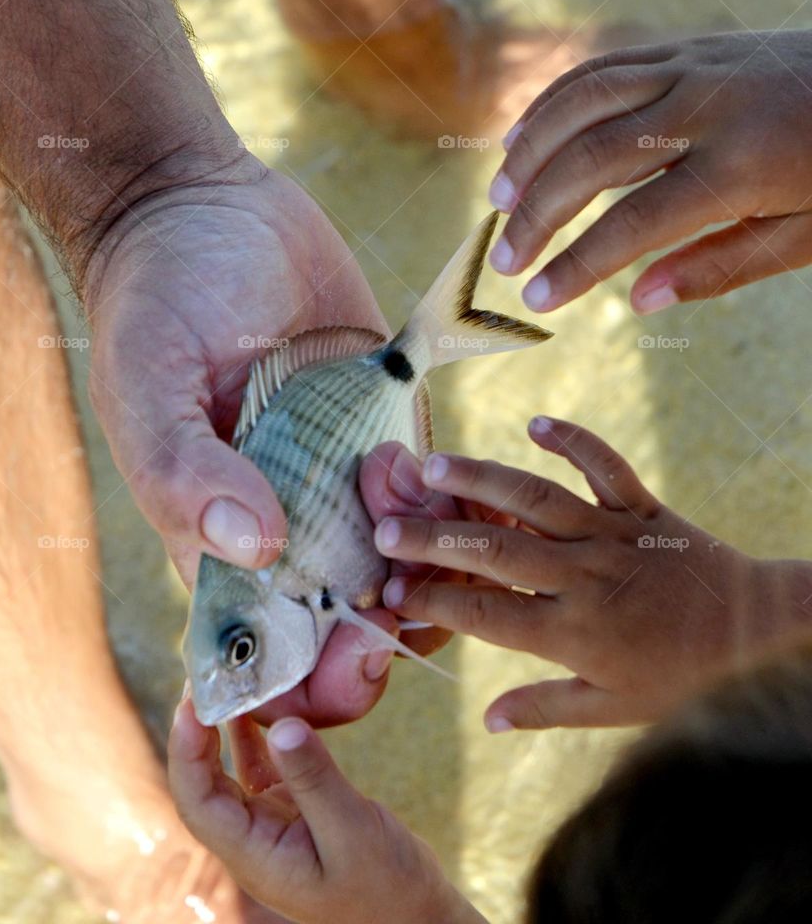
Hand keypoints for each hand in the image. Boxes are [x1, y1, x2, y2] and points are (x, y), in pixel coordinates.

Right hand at [84, 161, 399, 724]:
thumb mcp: (150, 386)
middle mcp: (286, 515)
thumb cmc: (158, 299)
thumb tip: (257, 548)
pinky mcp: (385, 415)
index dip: (314, 677)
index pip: (272, 643)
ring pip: (406, 555)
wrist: (205, 205)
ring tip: (390, 475)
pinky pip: (434, 481)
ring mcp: (339, 467)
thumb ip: (184, 475)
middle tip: (400, 574)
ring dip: (426, 550)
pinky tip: (431, 464)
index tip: (351, 655)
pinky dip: (451, 494)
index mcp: (217, 534)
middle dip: (392, 621)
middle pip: (353, 614)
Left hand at [167, 701, 486, 923]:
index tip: (192, 703)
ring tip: (220, 681)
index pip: (198, 802)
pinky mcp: (293, 810)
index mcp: (254, 856)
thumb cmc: (386, 888)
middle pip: (203, 783)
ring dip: (220, 730)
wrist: (414, 916)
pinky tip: (256, 705)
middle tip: (201, 676)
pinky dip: (254, 737)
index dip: (186, 751)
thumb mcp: (353, 831)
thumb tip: (280, 725)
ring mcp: (270, 825)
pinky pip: (262, 769)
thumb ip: (315, 780)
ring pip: (229, 773)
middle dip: (196, 732)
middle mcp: (252, 840)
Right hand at [371, 416, 811, 727]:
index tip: (391, 589)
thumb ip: (547, 708)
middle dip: (433, 538)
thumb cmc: (684, 678)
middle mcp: (582, 578)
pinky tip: (536, 423)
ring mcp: (610, 535)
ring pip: (534, 499)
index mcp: (571, 633)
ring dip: (481, 478)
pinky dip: (573, 440)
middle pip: (494, 551)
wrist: (757, 632)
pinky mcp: (641, 507)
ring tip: (433, 464)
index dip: (433, 600)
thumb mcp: (615, 709)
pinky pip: (604, 466)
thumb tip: (488, 719)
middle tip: (385, 525)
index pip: (484, 614)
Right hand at [487, 30, 811, 312]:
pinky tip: (524, 137)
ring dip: (530, 151)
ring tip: (498, 201)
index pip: (634, 225)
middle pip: (592, 160)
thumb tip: (641, 299)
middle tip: (502, 260)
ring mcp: (691, 68)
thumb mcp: (808, 235)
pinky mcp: (685, 47)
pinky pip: (602, 68)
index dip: (576, 266)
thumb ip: (721, 266)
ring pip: (583, 103)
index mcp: (742, 166)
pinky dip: (554, 102)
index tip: (537, 300)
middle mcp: (705, 109)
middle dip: (536, 214)